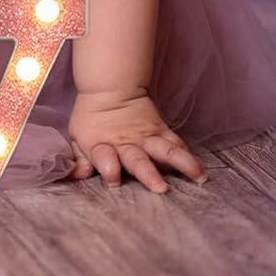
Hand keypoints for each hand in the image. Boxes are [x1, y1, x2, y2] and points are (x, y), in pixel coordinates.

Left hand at [67, 88, 207, 192]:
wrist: (108, 87)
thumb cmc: (91, 117)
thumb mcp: (78, 136)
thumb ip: (80, 158)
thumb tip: (75, 176)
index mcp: (101, 145)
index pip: (103, 158)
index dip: (108, 168)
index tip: (114, 180)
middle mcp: (125, 144)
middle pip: (136, 159)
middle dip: (147, 173)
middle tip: (160, 188)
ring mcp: (146, 137)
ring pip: (164, 150)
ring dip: (180, 163)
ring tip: (197, 177)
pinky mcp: (161, 131)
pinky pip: (176, 143)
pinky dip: (188, 156)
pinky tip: (200, 170)